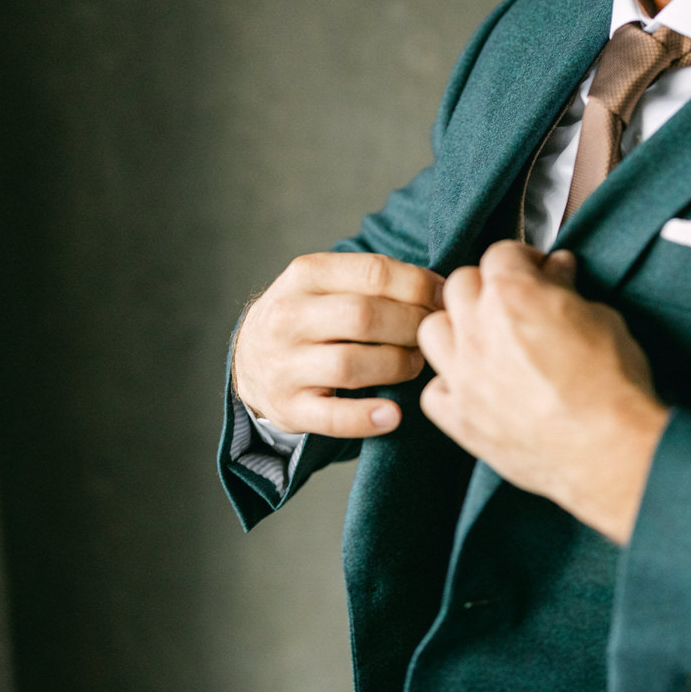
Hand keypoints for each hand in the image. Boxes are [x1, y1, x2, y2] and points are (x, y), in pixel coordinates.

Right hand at [232, 253, 443, 436]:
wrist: (248, 359)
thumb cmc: (309, 317)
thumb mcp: (327, 283)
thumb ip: (374, 280)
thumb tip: (442, 287)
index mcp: (305, 275)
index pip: (374, 272)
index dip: (419, 286)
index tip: (442, 298)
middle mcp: (289, 317)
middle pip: (364, 317)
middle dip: (411, 326)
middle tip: (431, 336)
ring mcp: (284, 365)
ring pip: (350, 364)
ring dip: (396, 366)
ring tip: (413, 365)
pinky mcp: (288, 408)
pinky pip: (332, 418)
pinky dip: (367, 419)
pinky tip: (394, 415)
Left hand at [416, 241, 669, 543]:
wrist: (609, 451)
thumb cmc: (613, 385)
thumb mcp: (602, 320)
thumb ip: (568, 292)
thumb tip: (558, 272)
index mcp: (512, 295)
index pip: (500, 253)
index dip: (523, 261)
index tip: (537, 273)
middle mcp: (477, 330)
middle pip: (459, 286)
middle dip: (486, 289)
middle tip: (512, 305)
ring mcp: (463, 376)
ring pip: (432, 332)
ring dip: (456, 330)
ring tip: (485, 342)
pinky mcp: (460, 419)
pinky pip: (433, 392)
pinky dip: (450, 386)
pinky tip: (476, 389)